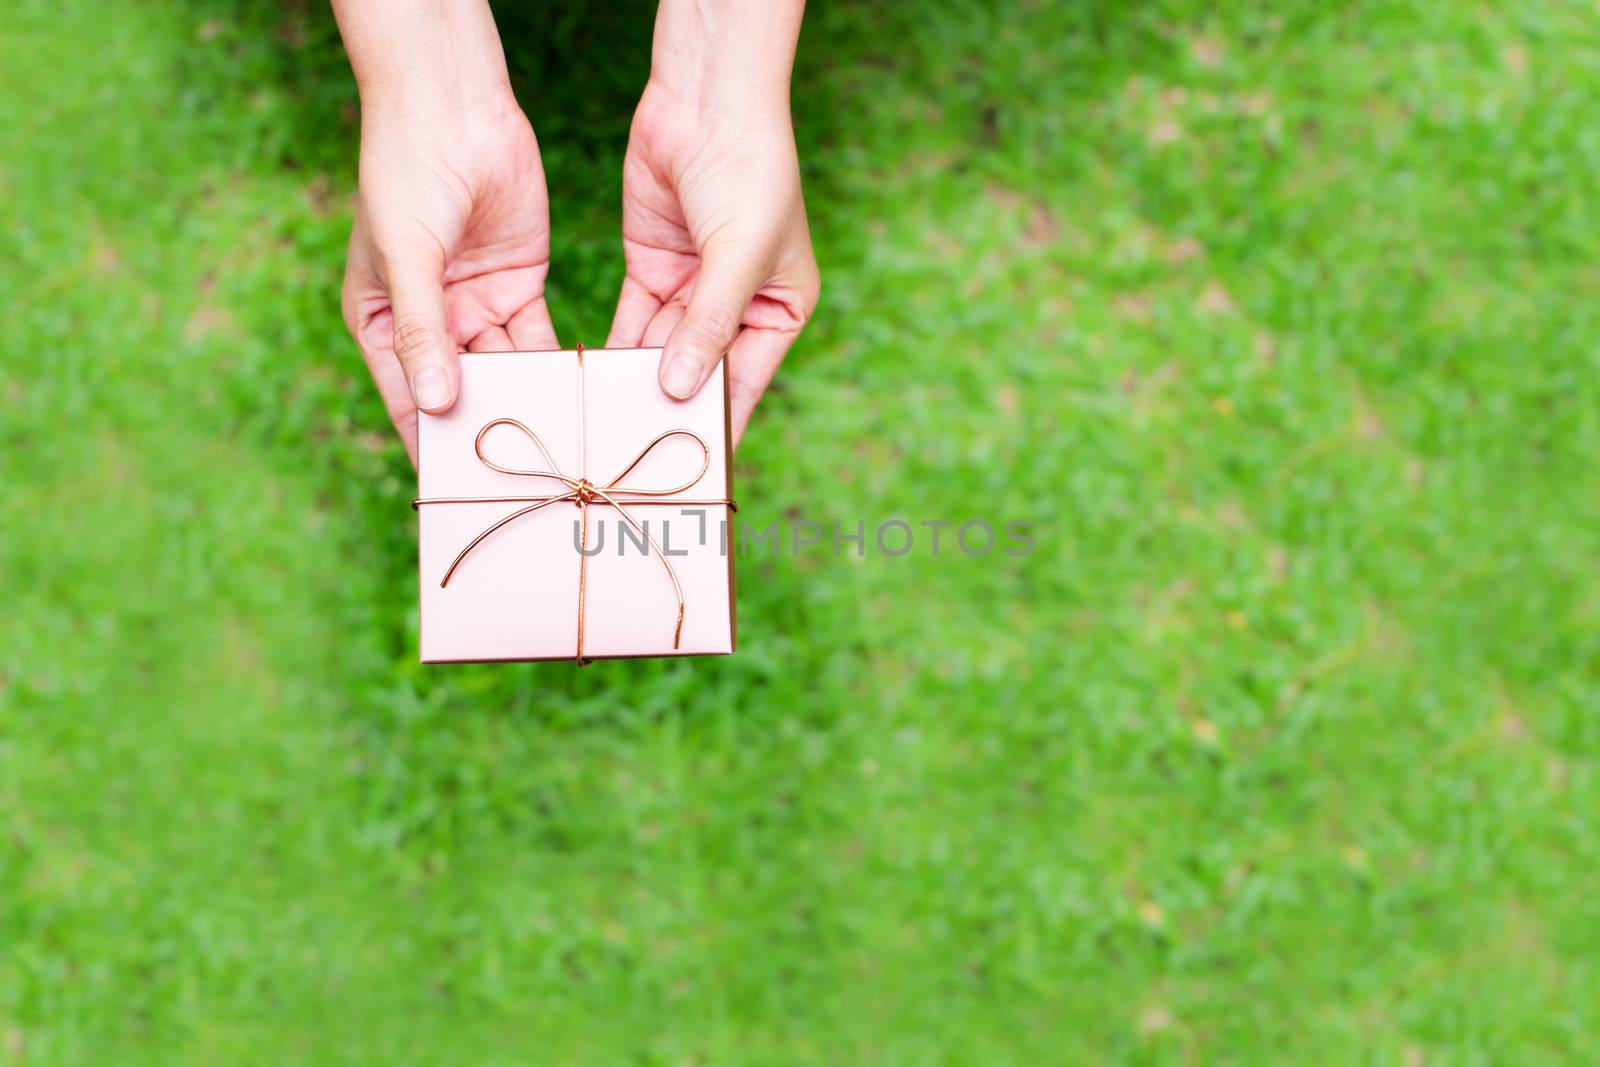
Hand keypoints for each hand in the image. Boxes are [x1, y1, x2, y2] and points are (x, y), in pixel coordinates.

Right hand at [335, 1, 554, 462]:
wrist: (451, 105)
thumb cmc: (406, 174)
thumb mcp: (408, 257)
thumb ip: (425, 332)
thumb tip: (438, 405)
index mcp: (384, 326)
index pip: (410, 404)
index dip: (435, 449)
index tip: (463, 499)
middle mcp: (431, 327)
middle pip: (463, 397)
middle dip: (492, 437)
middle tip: (527, 490)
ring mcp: (477, 308)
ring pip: (507, 374)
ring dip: (533, 410)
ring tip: (564, 458)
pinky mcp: (520, 286)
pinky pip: (539, 342)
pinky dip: (558, 371)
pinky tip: (583, 406)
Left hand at [605, 81, 818, 443]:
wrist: (708, 101)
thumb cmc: (749, 173)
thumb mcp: (737, 257)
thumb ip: (706, 326)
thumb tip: (678, 390)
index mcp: (779, 311)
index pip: (744, 383)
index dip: (719, 425)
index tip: (693, 474)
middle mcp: (736, 308)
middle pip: (698, 372)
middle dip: (669, 409)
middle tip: (634, 459)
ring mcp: (690, 289)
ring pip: (660, 352)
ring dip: (635, 385)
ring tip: (605, 430)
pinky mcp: (651, 268)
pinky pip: (631, 322)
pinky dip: (613, 350)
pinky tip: (591, 385)